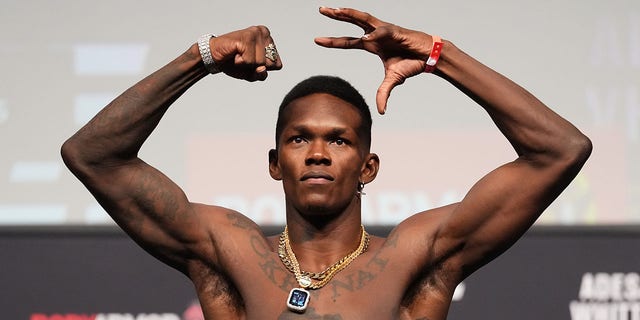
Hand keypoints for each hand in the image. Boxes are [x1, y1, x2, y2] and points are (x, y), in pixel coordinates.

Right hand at [210, 25, 282, 80]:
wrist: (215, 58)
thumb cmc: (234, 63)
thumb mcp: (252, 74)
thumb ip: (261, 75)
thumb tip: (262, 68)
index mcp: (269, 39)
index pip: (277, 65)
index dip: (263, 69)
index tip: (251, 61)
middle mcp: (264, 32)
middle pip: (270, 64)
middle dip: (256, 67)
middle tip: (244, 58)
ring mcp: (256, 33)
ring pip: (260, 63)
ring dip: (247, 64)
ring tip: (239, 55)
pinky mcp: (247, 37)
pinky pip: (250, 61)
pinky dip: (240, 62)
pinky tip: (235, 54)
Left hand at [315, 7, 435, 113]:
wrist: (430, 57)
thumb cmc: (412, 63)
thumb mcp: (393, 80)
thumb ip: (383, 93)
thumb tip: (381, 111)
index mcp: (372, 44)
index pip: (348, 41)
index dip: (333, 41)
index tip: (317, 40)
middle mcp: (376, 34)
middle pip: (353, 21)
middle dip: (337, 15)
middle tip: (322, 10)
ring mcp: (385, 30)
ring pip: (363, 18)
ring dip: (349, 14)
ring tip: (336, 10)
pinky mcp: (396, 31)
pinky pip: (382, 32)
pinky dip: (374, 34)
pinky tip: (365, 37)